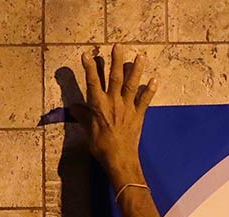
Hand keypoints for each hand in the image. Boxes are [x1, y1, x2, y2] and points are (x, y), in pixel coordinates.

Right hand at [69, 46, 157, 186]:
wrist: (120, 159)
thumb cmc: (101, 146)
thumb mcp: (88, 131)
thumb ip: (82, 116)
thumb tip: (74, 107)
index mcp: (99, 105)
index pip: (92, 82)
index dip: (89, 68)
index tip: (87, 54)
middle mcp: (113, 102)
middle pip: (115, 77)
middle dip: (116, 60)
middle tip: (118, 46)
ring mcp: (127, 108)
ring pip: (132, 84)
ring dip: (136, 69)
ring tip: (140, 56)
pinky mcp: (138, 115)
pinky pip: (145, 100)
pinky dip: (150, 90)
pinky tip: (155, 79)